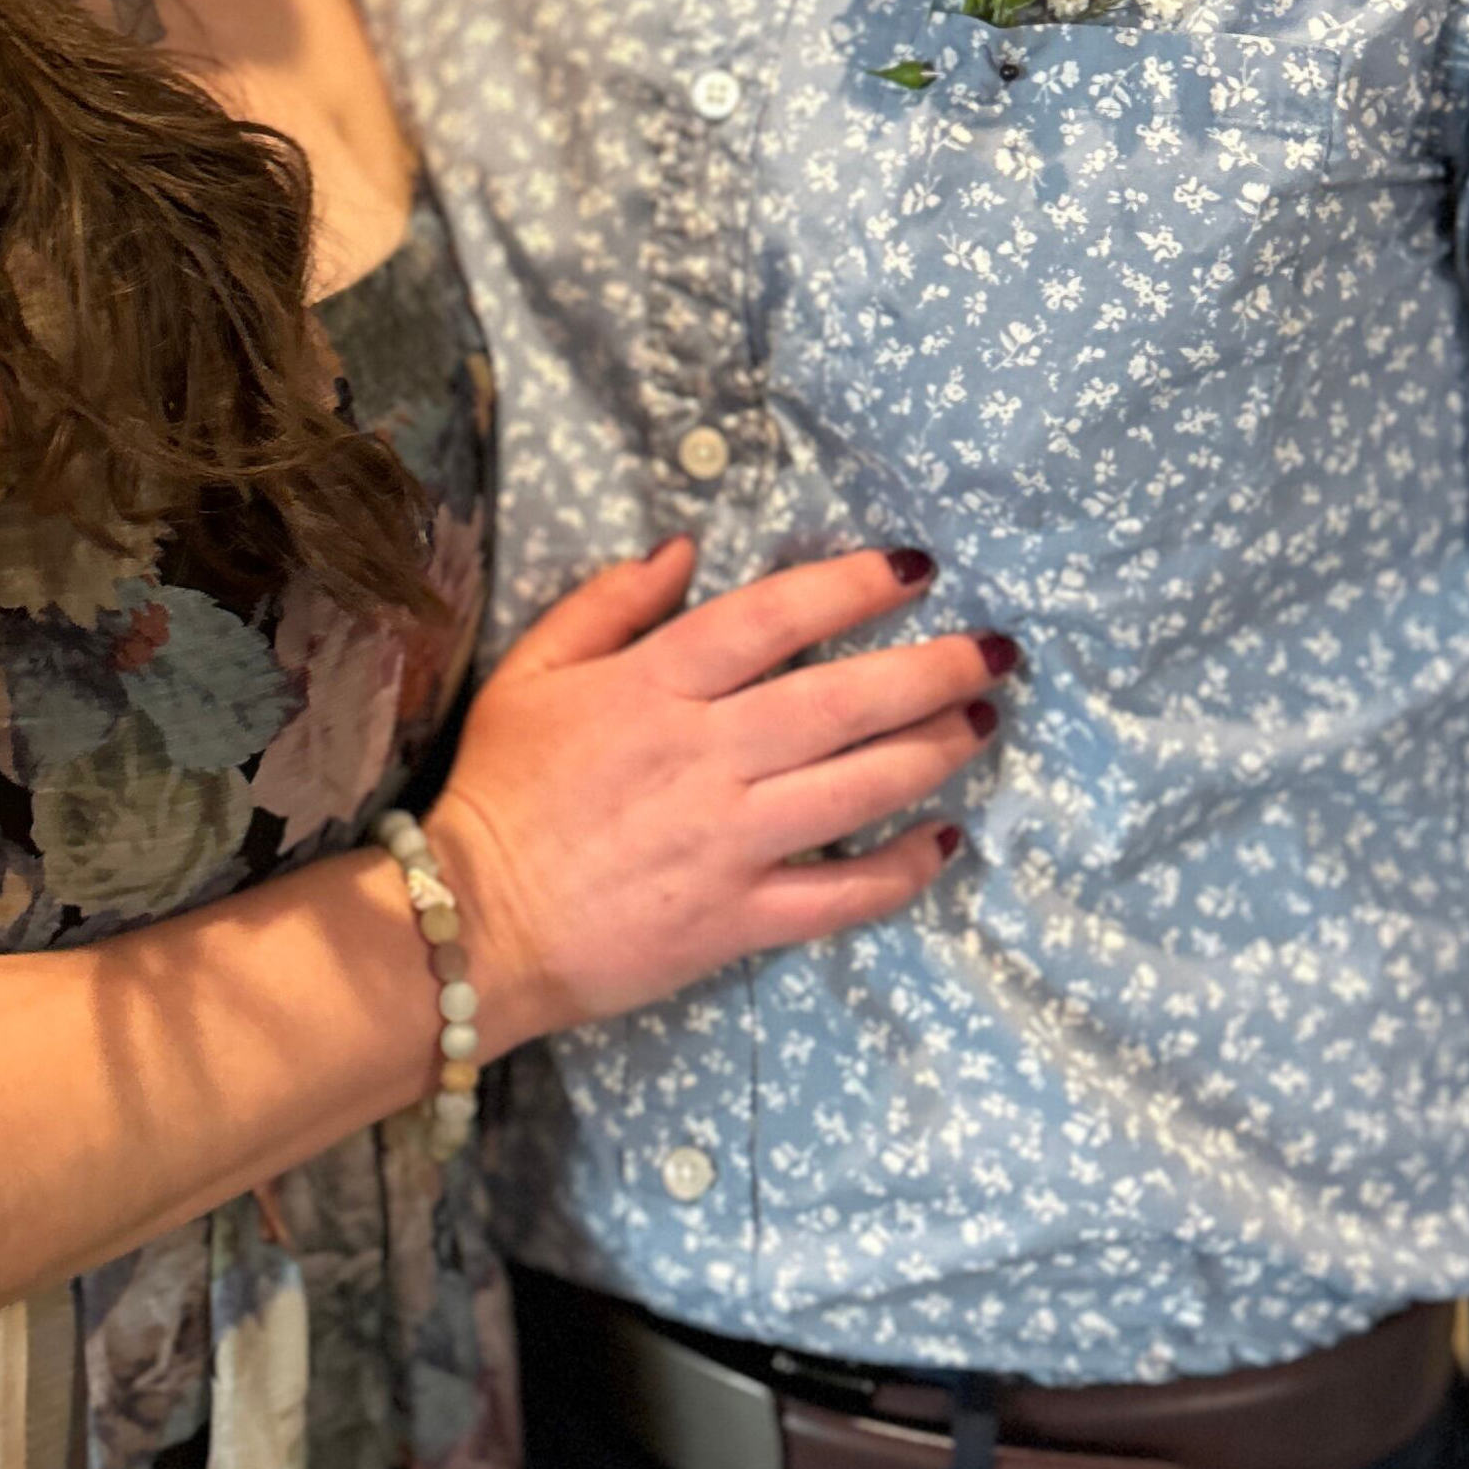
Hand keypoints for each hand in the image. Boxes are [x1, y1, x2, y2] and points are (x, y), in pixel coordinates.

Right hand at [431, 537, 1004, 1050]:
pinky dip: (901, 870)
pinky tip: (946, 841)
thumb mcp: (533, 671)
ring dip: (933, 752)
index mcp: (656, 686)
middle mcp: (706, 756)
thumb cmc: (503, 788)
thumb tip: (683, 547)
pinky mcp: (739, 919)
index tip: (914, 568)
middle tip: (995, 650)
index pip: (773, 618)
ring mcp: (729, 841)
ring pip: (857, 789)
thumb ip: (608, 603)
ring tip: (982, 721)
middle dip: (930, 670)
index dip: (850, 586)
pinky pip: (840, 895)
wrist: (473, 921)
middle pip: (840, 700)